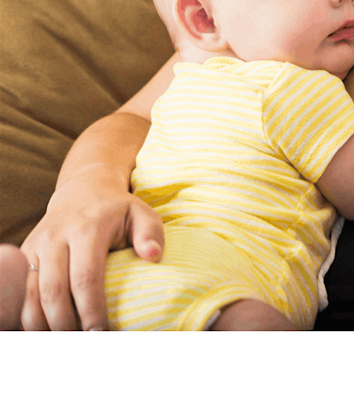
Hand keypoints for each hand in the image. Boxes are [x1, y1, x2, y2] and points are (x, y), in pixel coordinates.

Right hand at [19, 176, 163, 329]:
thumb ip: (151, 233)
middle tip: (83, 343)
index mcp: (86, 229)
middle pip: (53, 292)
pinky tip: (46, 330)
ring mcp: (35, 248)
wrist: (82, 190)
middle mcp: (55, 239)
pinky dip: (28, 316)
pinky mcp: (23, 257)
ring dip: (43, 326)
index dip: (91, 309)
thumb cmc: (117, 210)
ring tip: (66, 340)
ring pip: (29, 297)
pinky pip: (18, 294)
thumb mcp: (141, 213)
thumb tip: (154, 256)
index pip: (85, 277)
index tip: (102, 332)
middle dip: (66, 324)